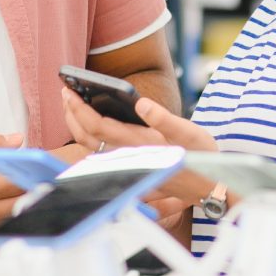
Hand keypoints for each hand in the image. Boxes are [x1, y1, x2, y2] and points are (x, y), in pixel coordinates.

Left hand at [59, 91, 217, 154]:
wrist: (209, 185)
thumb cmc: (201, 155)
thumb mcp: (190, 133)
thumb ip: (164, 119)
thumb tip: (141, 104)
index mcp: (139, 144)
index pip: (98, 127)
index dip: (80, 109)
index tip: (69, 90)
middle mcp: (128, 156)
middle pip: (87, 137)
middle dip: (72, 113)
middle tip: (66, 90)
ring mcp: (127, 162)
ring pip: (90, 146)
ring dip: (76, 124)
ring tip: (71, 103)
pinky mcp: (130, 164)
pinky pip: (100, 151)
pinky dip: (87, 135)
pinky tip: (86, 123)